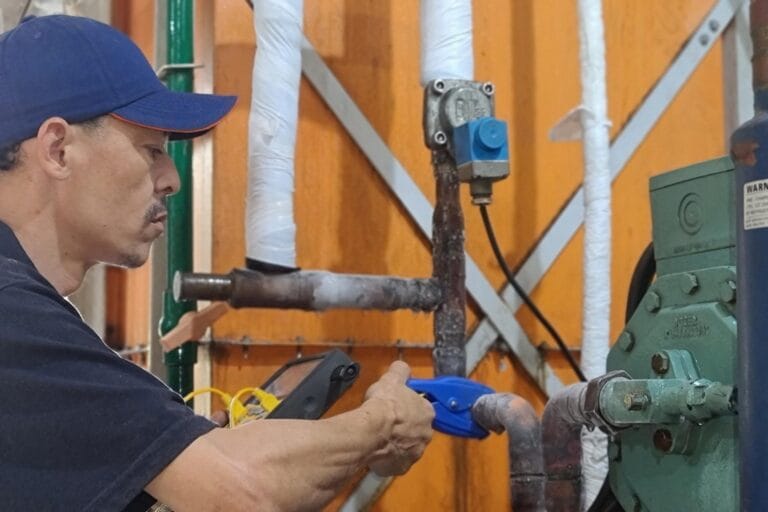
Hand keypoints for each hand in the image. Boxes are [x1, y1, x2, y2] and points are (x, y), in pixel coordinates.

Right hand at [363, 361, 434, 475]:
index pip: (422, 409)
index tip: (397, 407)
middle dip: (404, 427)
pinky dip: (388, 458)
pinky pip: (396, 462)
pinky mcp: (402, 467)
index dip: (409, 407)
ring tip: (379, 437)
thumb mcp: (391, 379)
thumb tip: (401, 366)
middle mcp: (426, 434)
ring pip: (407, 447)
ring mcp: (415, 453)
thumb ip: (400, 371)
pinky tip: (377, 450)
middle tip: (387, 422)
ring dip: (396, 443)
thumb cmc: (384, 404)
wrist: (371, 431)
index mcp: (427, 412)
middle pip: (416, 430)